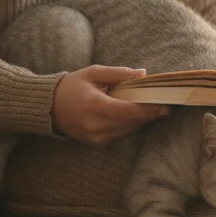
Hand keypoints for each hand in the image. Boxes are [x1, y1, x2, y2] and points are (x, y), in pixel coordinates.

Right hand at [52, 65, 169, 145]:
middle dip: (149, 115)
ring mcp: (97, 137)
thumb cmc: (71, 87)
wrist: (48, 108)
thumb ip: (118, 74)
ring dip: (141, 120)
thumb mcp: (93, 73)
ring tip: (151, 108)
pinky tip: (133, 115)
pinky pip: (121, 135)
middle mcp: (96, 125)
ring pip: (129, 130)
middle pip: (132, 123)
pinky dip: (130, 125)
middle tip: (164, 104)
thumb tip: (143, 74)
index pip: (129, 111)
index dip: (149, 110)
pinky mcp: (97, 143)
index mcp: (95, 105)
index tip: (166, 106)